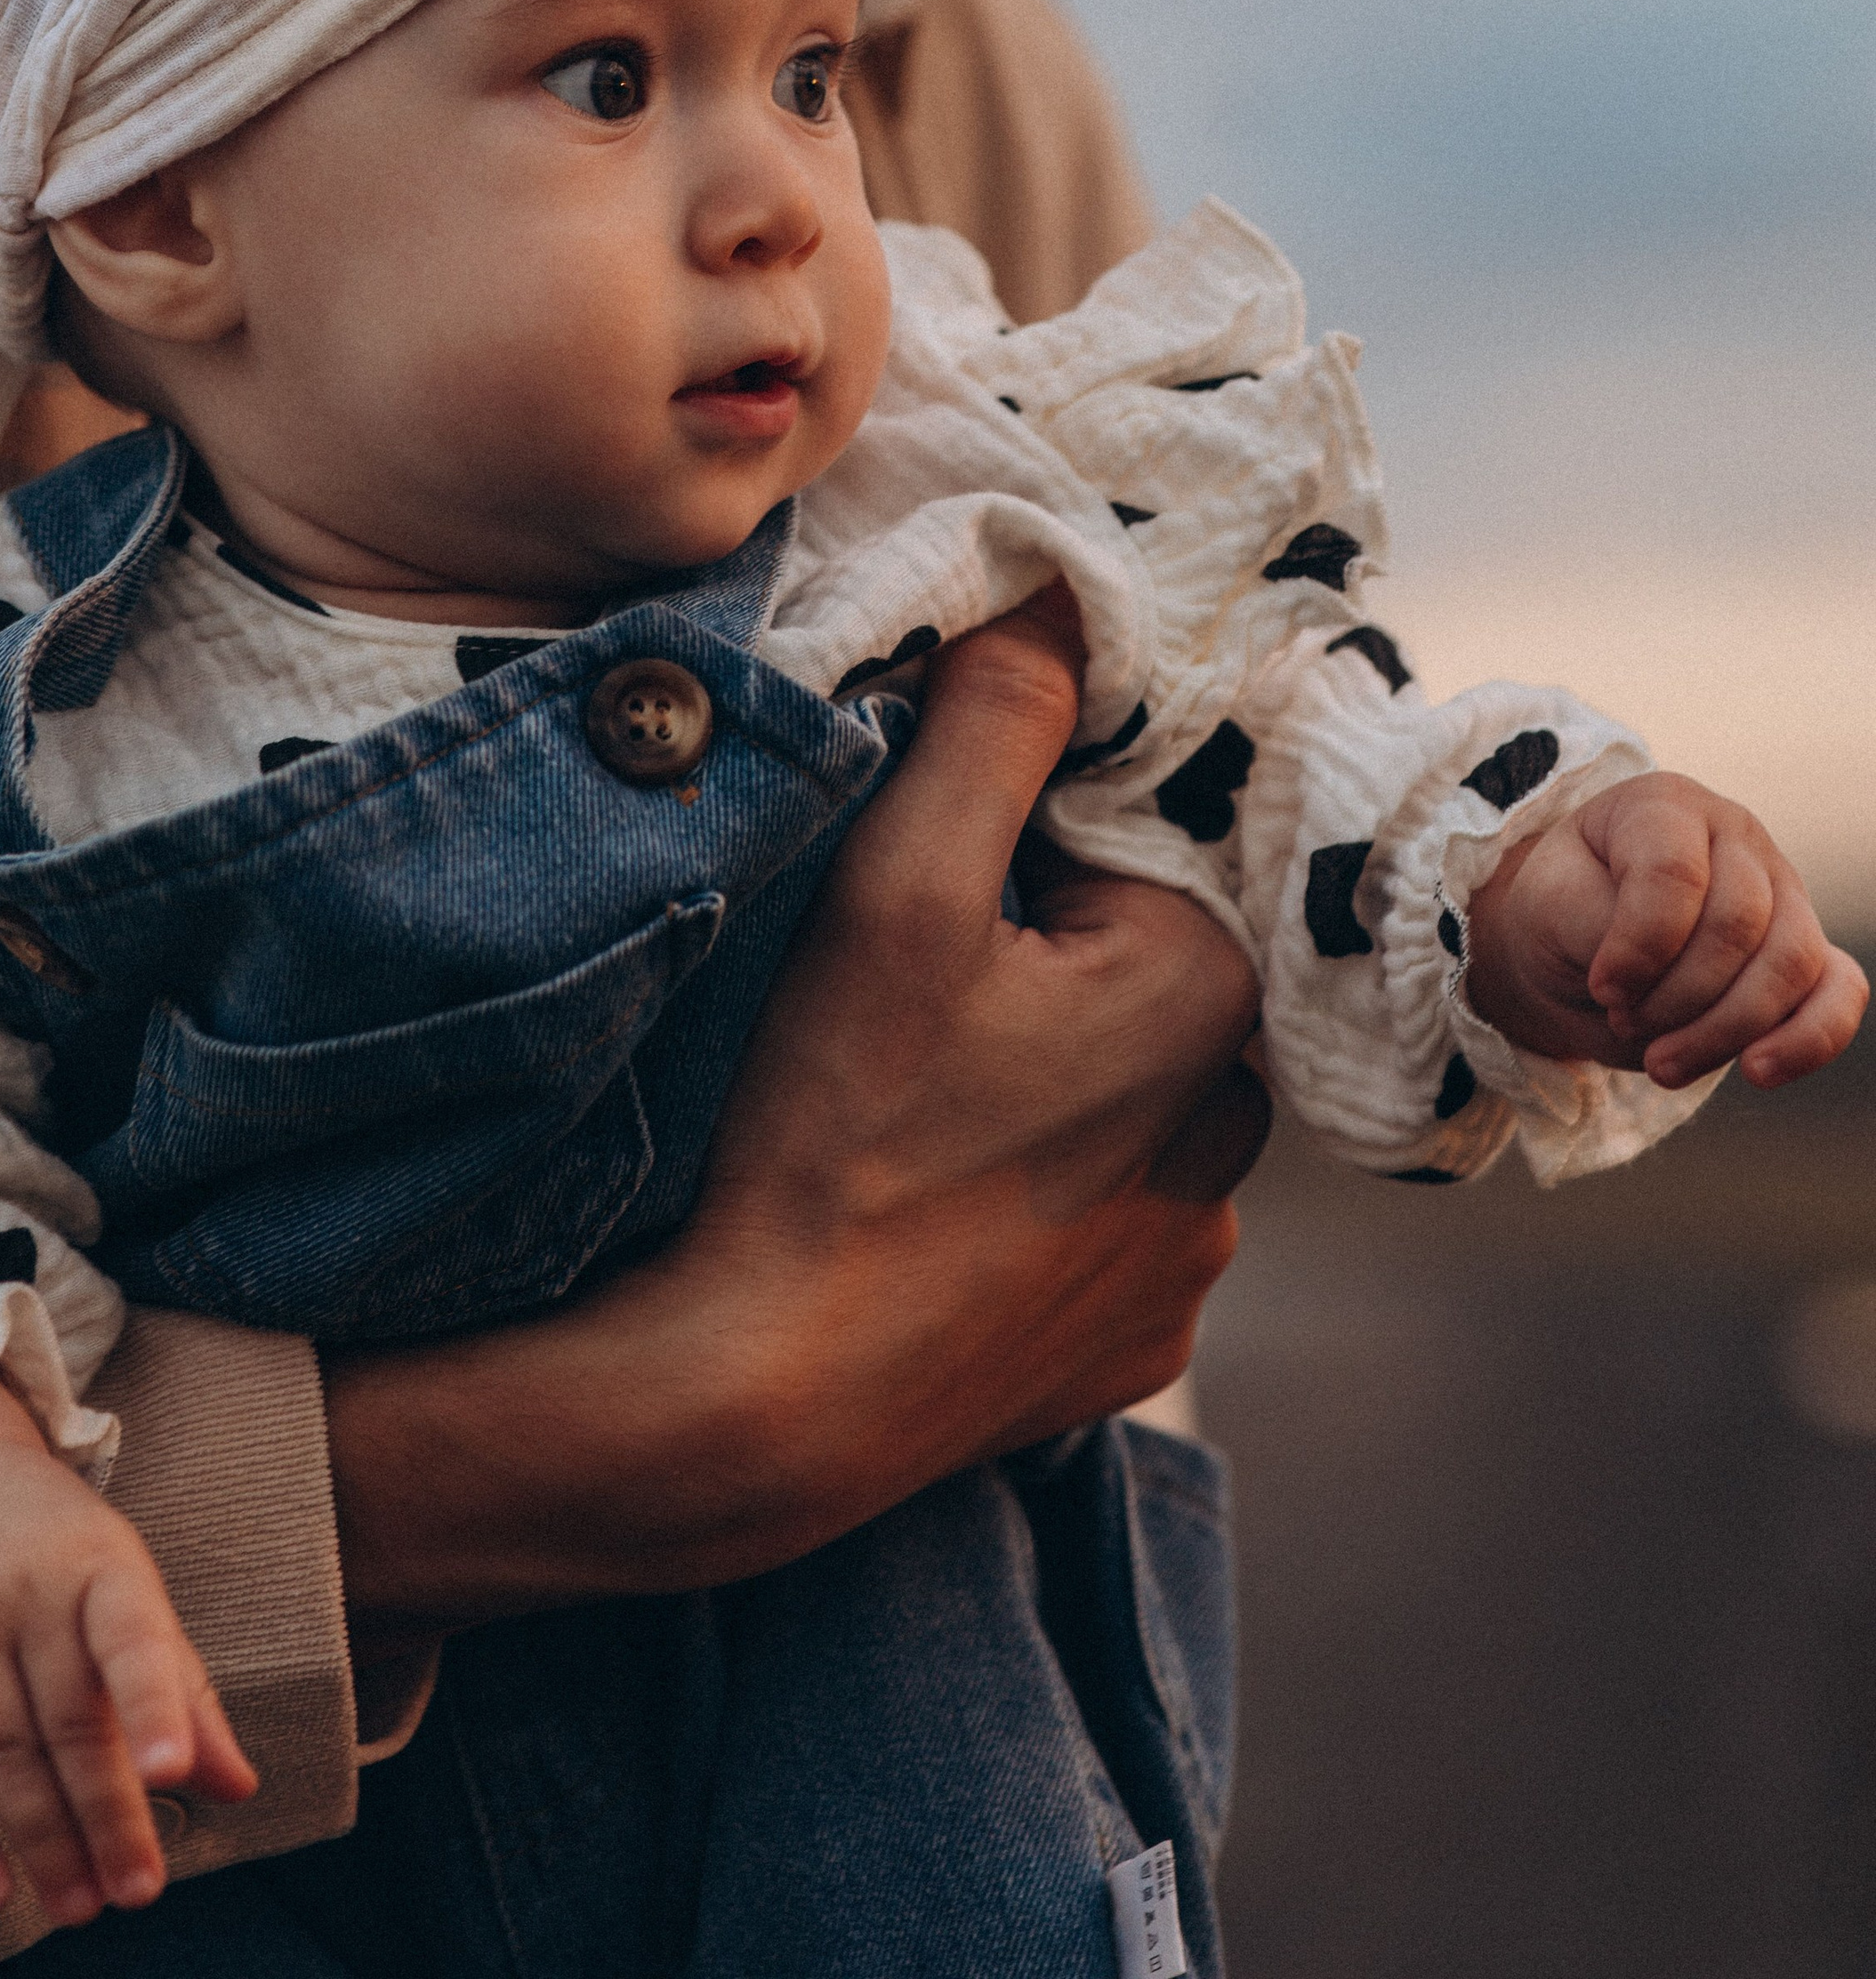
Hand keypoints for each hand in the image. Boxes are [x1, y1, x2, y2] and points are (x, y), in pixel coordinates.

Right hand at [0, 1332, 254, 1927]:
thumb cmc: (55, 1549)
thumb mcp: (127, 1589)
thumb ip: (180, 1689)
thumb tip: (240, 1786)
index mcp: (102, 1564)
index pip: (133, 1636)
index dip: (156, 1703)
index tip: (172, 1769)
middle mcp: (24, 1588)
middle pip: (69, 1721)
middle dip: (107, 1816)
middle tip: (137, 1891)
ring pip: (0, 1751)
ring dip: (42, 1840)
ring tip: (79, 1906)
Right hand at [324, 588, 1263, 1652]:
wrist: (760, 1406)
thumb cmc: (830, 1135)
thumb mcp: (895, 888)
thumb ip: (992, 723)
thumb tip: (1057, 592)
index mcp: (1209, 989)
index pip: (1122, 844)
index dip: (1007, 841)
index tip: (920, 882)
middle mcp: (1239, 1129)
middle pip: (1127, 971)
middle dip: (1031, 956)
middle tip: (896, 1004)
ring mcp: (1190, 1256)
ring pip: (1119, 1098)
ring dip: (1040, 1081)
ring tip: (907, 1111)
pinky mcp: (1134, 1346)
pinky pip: (1099, 1222)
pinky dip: (1030, 1199)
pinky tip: (934, 1205)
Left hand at [1465, 769, 1866, 1091]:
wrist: (1572, 949)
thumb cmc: (1561, 913)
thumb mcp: (1548, 906)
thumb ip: (1595, 926)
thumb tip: (1645, 973)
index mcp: (1664, 806)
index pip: (1673, 871)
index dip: (1639, 946)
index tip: (1602, 987)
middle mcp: (1734, 836)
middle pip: (1737, 925)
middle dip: (1676, 997)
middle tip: (1622, 1019)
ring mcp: (1781, 889)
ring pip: (1790, 964)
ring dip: (1723, 1032)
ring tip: (1660, 1062)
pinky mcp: (1808, 951)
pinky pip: (1840, 992)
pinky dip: (1807, 1040)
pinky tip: (1757, 1071)